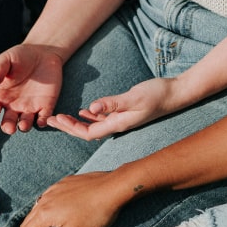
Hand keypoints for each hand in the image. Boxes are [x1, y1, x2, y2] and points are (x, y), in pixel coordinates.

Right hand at [0, 44, 64, 133]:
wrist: (42, 53)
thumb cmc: (20, 56)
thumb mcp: (7, 59)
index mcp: (0, 96)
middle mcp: (13, 105)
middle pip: (8, 122)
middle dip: (8, 127)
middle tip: (9, 128)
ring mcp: (30, 107)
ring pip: (25, 123)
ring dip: (24, 126)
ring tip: (23, 125)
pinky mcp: (45, 106)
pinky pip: (44, 118)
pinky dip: (43, 121)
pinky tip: (42, 121)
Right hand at [14, 171, 126, 226]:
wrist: (114, 187)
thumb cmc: (96, 213)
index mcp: (44, 213)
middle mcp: (45, 199)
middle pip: (27, 222)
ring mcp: (55, 189)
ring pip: (37, 209)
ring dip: (33, 224)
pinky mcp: (65, 183)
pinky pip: (48, 198)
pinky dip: (44, 210)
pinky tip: (52, 213)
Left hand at [46, 77, 180, 140]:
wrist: (176, 94)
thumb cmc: (158, 94)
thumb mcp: (134, 97)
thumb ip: (113, 103)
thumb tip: (91, 109)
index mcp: (118, 124)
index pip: (88, 133)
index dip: (70, 128)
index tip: (56, 119)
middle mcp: (117, 125)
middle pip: (87, 132)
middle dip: (68, 127)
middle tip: (50, 119)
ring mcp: (121, 120)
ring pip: (93, 126)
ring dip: (76, 122)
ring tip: (61, 117)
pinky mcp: (125, 113)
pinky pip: (103, 119)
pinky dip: (90, 116)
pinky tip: (84, 111)